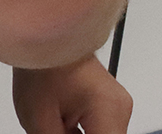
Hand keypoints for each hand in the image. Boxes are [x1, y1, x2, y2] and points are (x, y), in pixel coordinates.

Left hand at [14, 57, 132, 133]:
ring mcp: (118, 105)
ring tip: (58, 126)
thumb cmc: (42, 67)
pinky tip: (63, 128)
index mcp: (109, 110)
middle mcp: (121, 108)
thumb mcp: (40, 122)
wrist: (46, 37)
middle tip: (57, 131)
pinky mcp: (110, 105)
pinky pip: (102, 131)